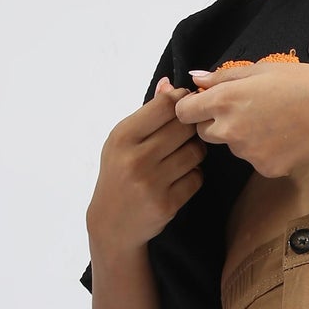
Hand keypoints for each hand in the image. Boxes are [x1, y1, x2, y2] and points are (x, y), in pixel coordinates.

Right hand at [87, 76, 202, 255]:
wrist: (112, 223)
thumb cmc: (119, 175)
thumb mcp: (123, 142)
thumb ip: (147, 114)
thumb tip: (169, 84)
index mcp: (123, 136)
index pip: (166, 106)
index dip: (183, 102)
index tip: (186, 106)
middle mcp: (136, 158)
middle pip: (185, 127)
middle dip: (191, 128)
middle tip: (187, 134)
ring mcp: (151, 182)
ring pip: (195, 153)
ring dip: (195, 153)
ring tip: (183, 156)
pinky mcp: (167, 203)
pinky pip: (197, 178)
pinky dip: (193, 176)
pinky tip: (180, 178)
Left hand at [174, 60, 308, 177]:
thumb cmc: (304, 83)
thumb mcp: (261, 69)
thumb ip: (223, 77)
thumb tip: (196, 79)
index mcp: (225, 99)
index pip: (183, 112)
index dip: (192, 107)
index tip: (206, 104)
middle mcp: (230, 129)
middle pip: (203, 132)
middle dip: (216, 122)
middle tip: (246, 111)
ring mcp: (247, 153)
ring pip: (232, 147)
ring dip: (243, 137)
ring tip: (273, 122)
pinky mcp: (265, 169)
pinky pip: (255, 160)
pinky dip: (265, 151)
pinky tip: (285, 138)